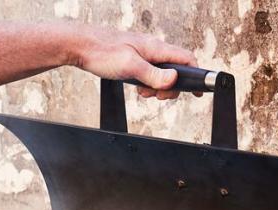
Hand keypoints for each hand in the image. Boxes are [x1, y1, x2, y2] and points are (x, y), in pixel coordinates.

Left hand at [68, 24, 197, 99]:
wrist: (80, 45)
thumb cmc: (102, 51)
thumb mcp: (131, 66)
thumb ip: (154, 74)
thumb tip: (174, 80)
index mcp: (155, 48)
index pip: (186, 59)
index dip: (195, 75)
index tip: (197, 91)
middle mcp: (152, 49)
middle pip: (175, 69)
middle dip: (170, 87)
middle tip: (158, 97)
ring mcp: (143, 53)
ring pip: (161, 72)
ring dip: (157, 87)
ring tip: (143, 93)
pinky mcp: (134, 58)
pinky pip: (149, 72)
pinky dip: (147, 83)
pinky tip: (136, 87)